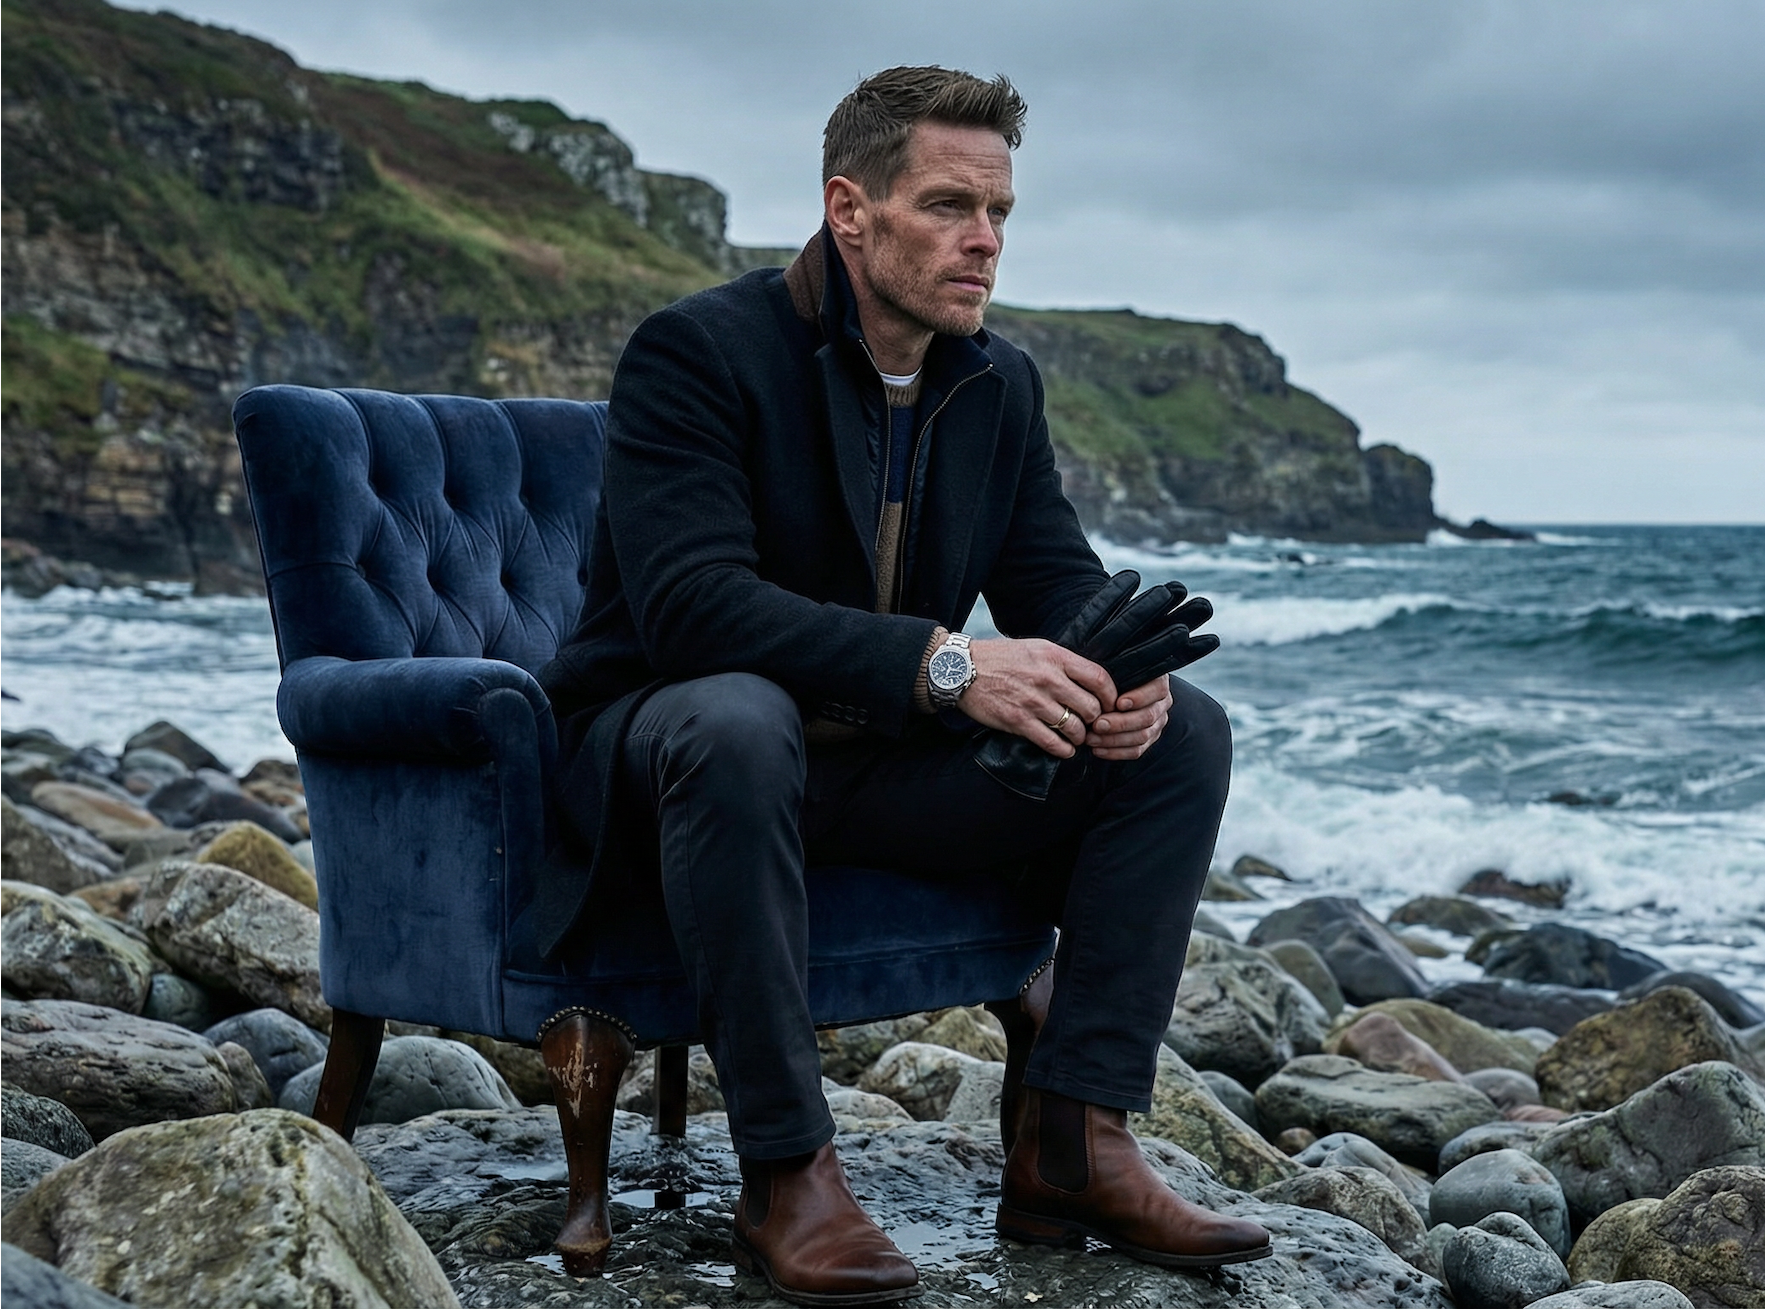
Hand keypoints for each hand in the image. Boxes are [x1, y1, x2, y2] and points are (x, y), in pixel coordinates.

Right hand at [958, 638, 1116, 758]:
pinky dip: (1064, 750)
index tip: (1109, 705)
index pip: (1098, 678)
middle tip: (1093, 725)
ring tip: (1077, 737)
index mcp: (1055, 657)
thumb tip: (1090, 681)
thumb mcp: (1036, 647)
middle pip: (1091, 707)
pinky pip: (1051, 742)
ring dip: (1080, 737)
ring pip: (1074, 728)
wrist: (962, 669)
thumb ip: (1063, 662)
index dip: (1110, 696)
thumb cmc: (1002, 657)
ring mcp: (1033, 701)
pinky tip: (1065, 749)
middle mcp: (1047, 678)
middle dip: (1096, 720)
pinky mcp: (1018, 721)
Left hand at [1085, 674, 1170, 760]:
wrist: (1111, 694)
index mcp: (1158, 682)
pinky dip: (1115, 752)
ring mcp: (1157, 723)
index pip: (1157, 689)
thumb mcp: (1112, 671)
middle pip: (1148, 716)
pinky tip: (1098, 750)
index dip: (1139, 697)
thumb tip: (1101, 678)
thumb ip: (1112, 673)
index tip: (1118, 703)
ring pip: (1142, 736)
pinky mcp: (1148, 740)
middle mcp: (1161, 703)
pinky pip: (1136, 751)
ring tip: (1091, 738)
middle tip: (1097, 724)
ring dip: (1113, 740)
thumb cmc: (1110, 680)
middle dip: (1120, 723)